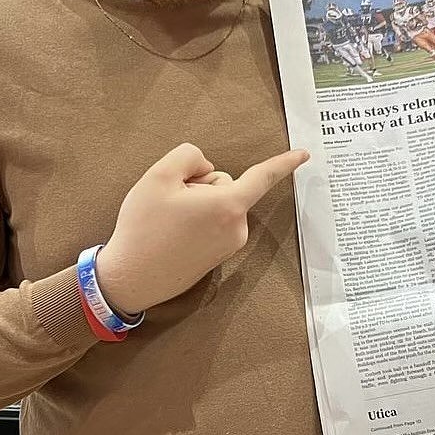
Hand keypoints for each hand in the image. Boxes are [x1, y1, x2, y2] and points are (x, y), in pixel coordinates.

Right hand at [93, 142, 308, 316]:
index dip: (283, 163)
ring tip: (168, 221)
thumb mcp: (158, 176)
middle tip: (169, 203)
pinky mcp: (218, 256)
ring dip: (195, 204)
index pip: (262, 177)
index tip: (304, 155)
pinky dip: (195, 221)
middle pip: (224, 184)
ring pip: (217, 204)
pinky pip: (212, 223)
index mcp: (228, 206)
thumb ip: (189, 156)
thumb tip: (206, 169)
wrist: (129, 279)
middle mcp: (236, 228)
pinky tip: (171, 233)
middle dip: (200, 185)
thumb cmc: (143, 228)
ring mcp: (228, 245)